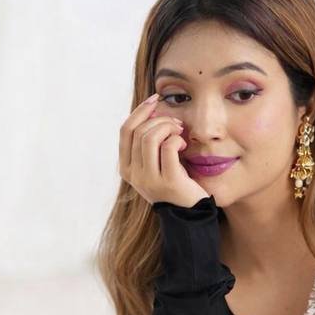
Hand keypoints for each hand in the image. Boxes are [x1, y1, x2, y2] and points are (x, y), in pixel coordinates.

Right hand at [119, 93, 210, 207]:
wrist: (190, 214)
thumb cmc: (175, 183)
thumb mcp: (155, 163)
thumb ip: (148, 143)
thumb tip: (152, 109)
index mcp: (127, 168)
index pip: (125, 130)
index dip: (140, 111)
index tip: (156, 100)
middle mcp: (134, 175)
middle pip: (138, 131)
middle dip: (159, 118)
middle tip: (176, 123)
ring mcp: (149, 180)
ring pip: (150, 137)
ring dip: (168, 126)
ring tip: (180, 131)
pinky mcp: (168, 181)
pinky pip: (168, 147)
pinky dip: (177, 139)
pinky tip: (184, 144)